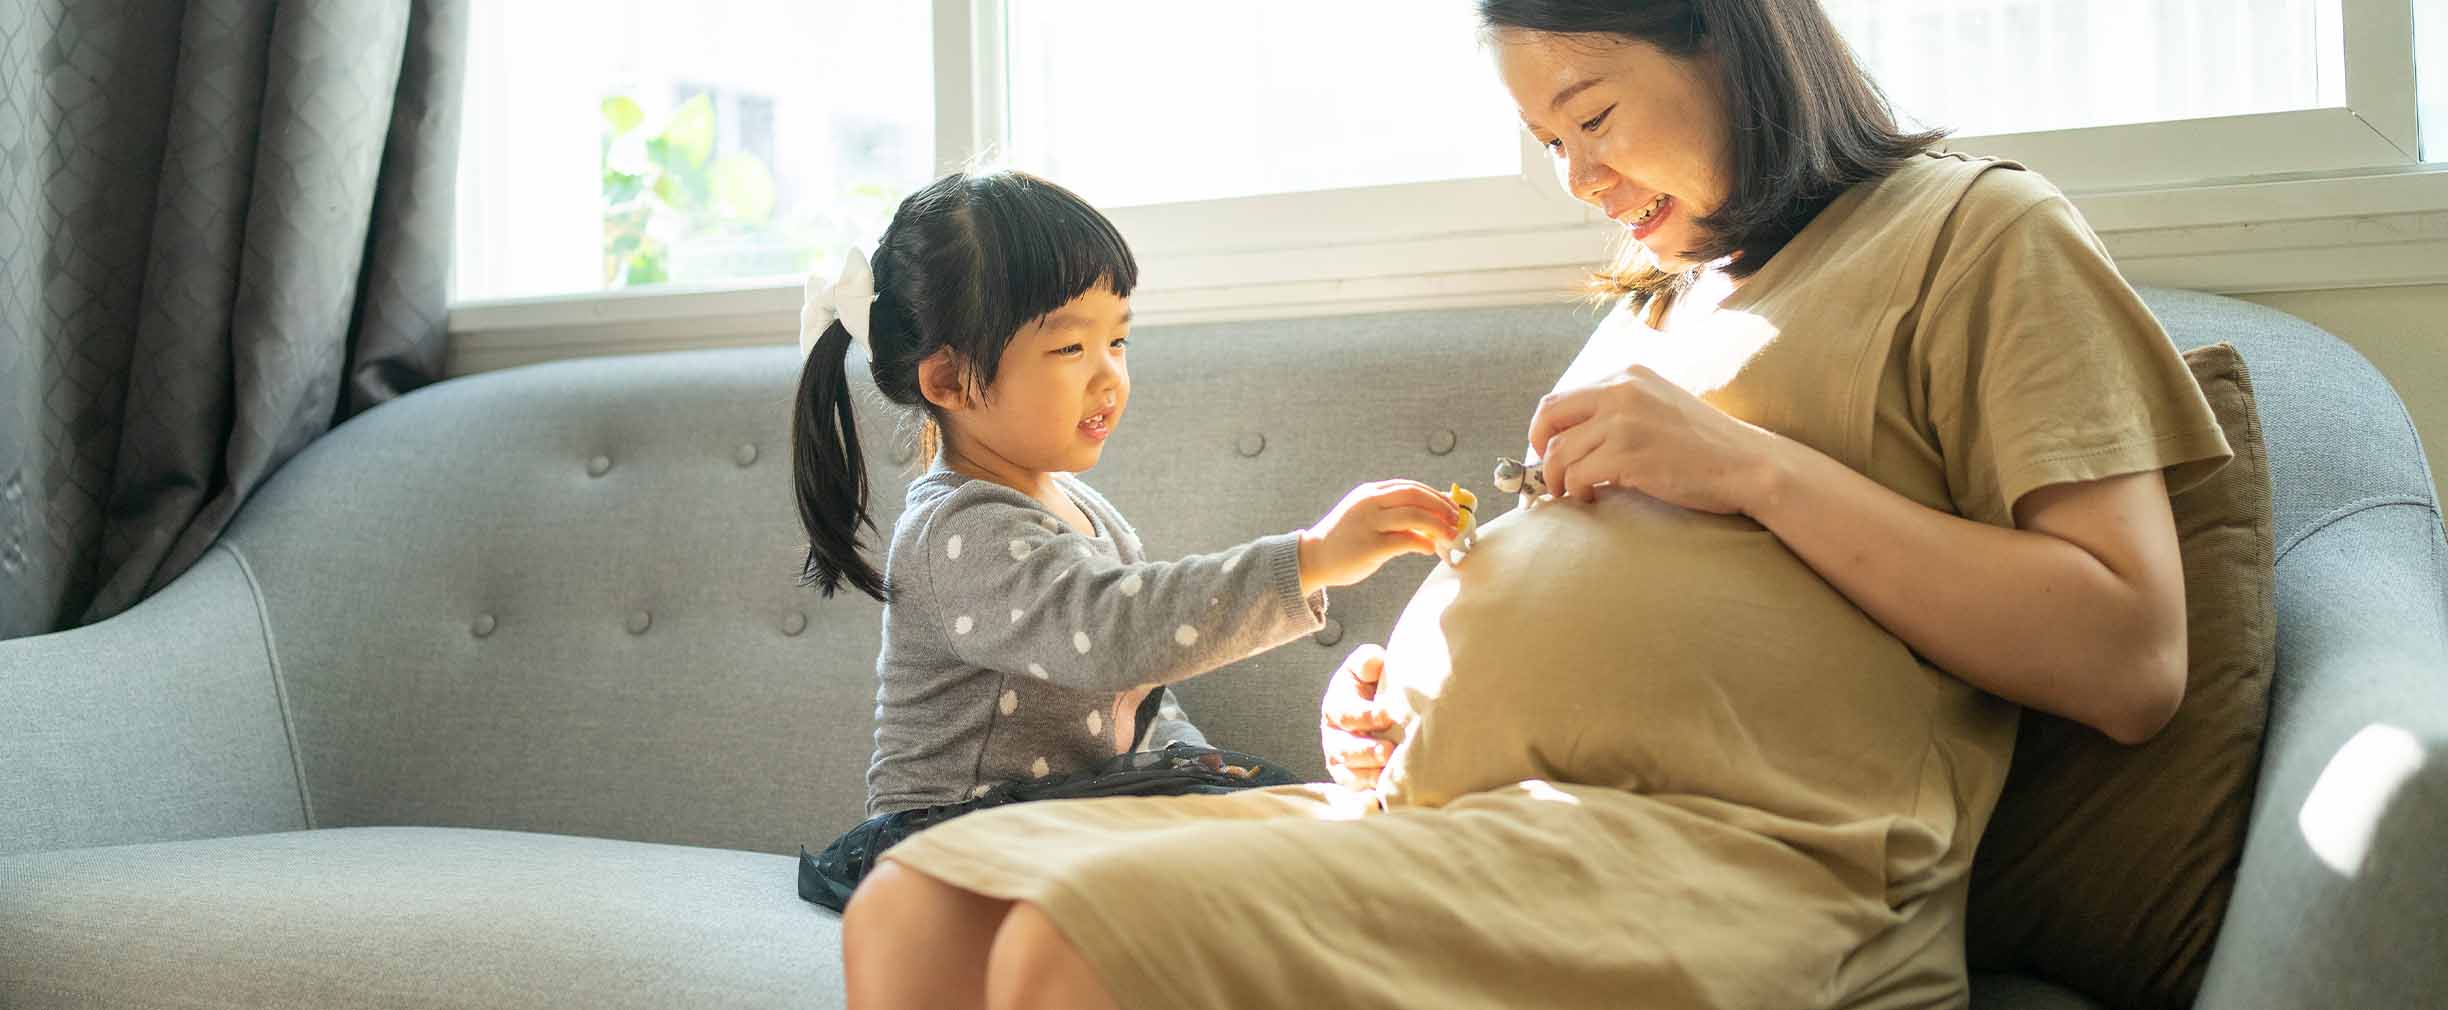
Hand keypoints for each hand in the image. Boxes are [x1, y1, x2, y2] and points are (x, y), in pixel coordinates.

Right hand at [1298, 480, 1459, 593]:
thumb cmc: (1346, 540)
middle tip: (1456, 521)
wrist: (1312, 558)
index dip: (1436, 496)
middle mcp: (1369, 503)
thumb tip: (1434, 513)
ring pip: (1414, 515)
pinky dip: (1423, 543)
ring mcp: (1368, 523)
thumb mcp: (1368, 517)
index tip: (1452, 508)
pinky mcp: (1369, 546)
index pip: (1410, 487)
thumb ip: (1395, 513)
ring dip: (1438, 525)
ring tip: (1450, 537)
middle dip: (1441, 507)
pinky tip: (1430, 549)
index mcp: (1370, 493)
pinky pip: (1405, 541)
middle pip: (1415, 495)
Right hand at [1320, 644, 1398, 790]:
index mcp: (1336, 707)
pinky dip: (1365, 802)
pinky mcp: (1355, 783)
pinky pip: (1356, 796)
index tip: (1386, 715)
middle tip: (1387, 750)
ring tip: (1388, 776)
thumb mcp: (1369, 667)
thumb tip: (1373, 663)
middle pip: (1342, 749)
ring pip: (1348, 775)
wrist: (1387, 710)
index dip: (1362, 716)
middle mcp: (1334, 738)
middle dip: (1364, 751)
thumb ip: (1368, 661)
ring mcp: (1343, 763)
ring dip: (1367, 776)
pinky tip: (1378, 802)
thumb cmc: (1377, 686)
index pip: (1343, 713)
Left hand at [1526, 365, 1786, 514]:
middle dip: (1538, 450)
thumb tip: (1571, 437)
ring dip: (1557, 479)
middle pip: (1548, 417)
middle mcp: (1620, 390)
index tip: (1548, 454)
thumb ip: (1618, 411)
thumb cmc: (1705, 446)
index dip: (1545, 431)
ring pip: (1558, 451)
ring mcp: (1623, 421)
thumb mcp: (1658, 408)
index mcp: (1626, 375)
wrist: (1747, 464)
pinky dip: (1576, 490)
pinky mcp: (1628, 454)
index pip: (1561, 398)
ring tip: (1574, 494)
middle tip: (1548, 477)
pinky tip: (1590, 499)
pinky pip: (1577, 474)